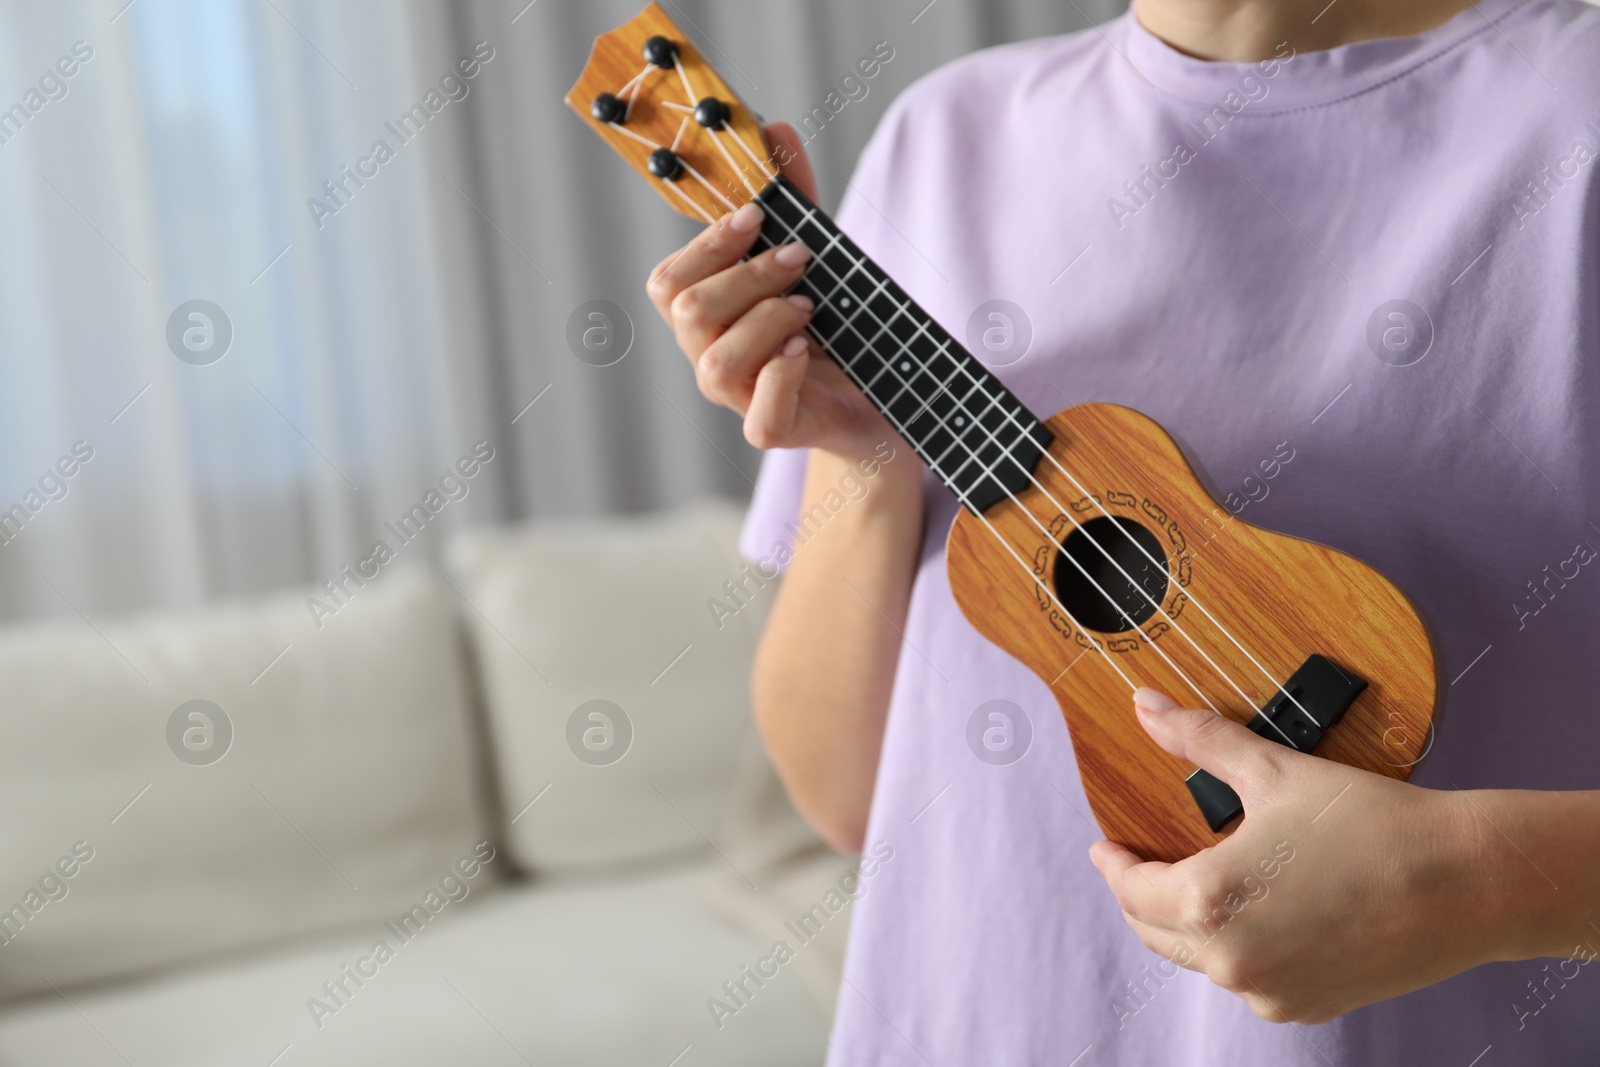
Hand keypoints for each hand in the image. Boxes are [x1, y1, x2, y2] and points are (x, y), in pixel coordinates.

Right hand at [645, 122, 900, 462]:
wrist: (878, 398)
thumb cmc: (833, 328)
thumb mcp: (815, 257)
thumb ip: (793, 200)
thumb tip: (773, 127)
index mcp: (707, 317)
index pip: (668, 281)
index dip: (706, 244)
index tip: (756, 216)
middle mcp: (710, 358)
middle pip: (687, 312)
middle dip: (745, 274)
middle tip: (798, 258)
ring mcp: (737, 400)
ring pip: (715, 363)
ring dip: (766, 320)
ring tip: (808, 306)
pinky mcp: (771, 431)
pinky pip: (760, 413)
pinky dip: (781, 374)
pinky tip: (805, 350)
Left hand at [1089, 688, 1499, 1022]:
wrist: (1466, 881)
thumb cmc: (1372, 824)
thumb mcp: (1273, 771)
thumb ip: (1199, 740)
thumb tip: (1146, 706)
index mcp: (1210, 903)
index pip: (1130, 889)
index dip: (1114, 864)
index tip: (1107, 846)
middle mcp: (1231, 960)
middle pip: (1154, 930)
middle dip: (1140, 895)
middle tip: (1139, 863)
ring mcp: (1270, 991)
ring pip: (1200, 959)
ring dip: (1187, 923)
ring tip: (1198, 881)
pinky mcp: (1307, 1006)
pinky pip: (1248, 979)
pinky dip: (1237, 949)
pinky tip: (1252, 914)